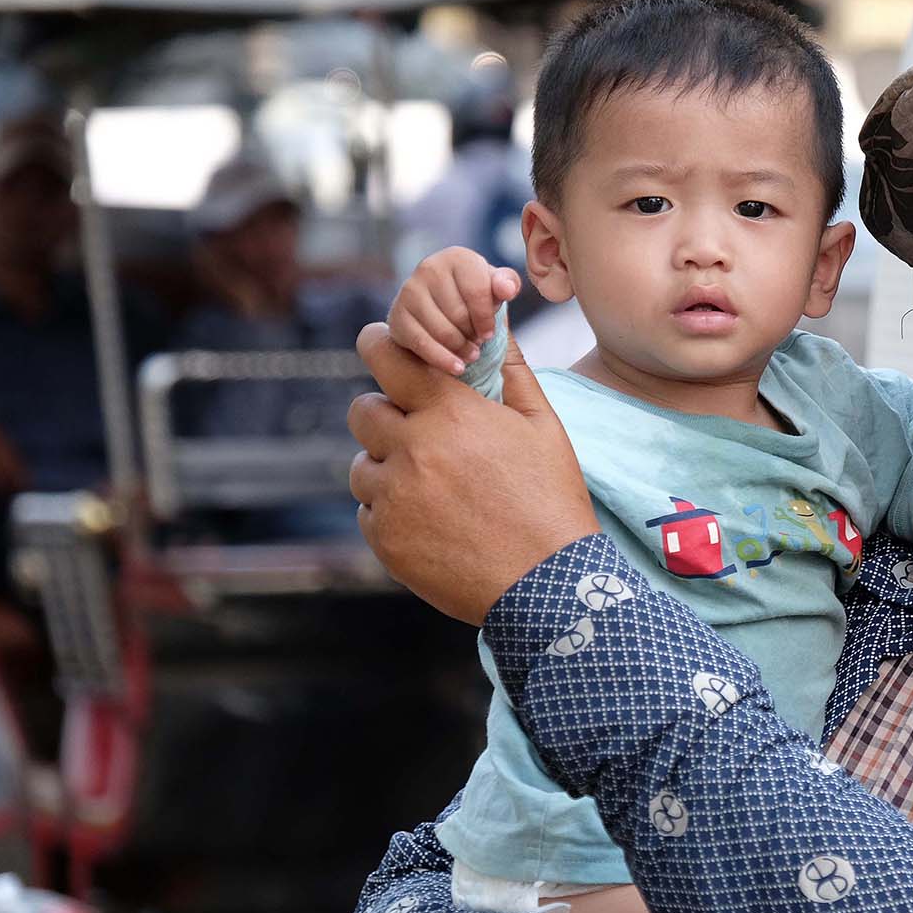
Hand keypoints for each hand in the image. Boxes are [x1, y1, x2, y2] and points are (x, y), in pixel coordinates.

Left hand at [347, 321, 597, 623]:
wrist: (548, 585)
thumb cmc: (551, 499)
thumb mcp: (543, 427)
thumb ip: (511, 370)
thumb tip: (496, 326)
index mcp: (449, 413)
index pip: (385, 355)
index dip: (377, 344)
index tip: (380, 347)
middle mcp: (411, 450)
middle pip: (362, 410)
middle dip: (386, 415)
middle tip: (419, 434)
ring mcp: (393, 498)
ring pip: (361, 466)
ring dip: (386, 468)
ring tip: (433, 488)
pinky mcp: (385, 540)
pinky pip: (368, 511)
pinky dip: (391, 512)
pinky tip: (432, 523)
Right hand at [388, 246, 520, 374]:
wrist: (437, 305)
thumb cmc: (472, 294)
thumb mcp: (494, 286)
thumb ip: (507, 284)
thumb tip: (507, 289)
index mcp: (457, 257)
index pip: (477, 292)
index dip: (486, 318)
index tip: (490, 333)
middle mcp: (429, 268)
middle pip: (459, 314)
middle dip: (473, 334)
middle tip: (478, 342)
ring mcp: (409, 290)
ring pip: (442, 331)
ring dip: (461, 348)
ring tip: (471, 353)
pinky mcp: (397, 315)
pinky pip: (422, 344)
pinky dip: (443, 359)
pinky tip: (457, 367)